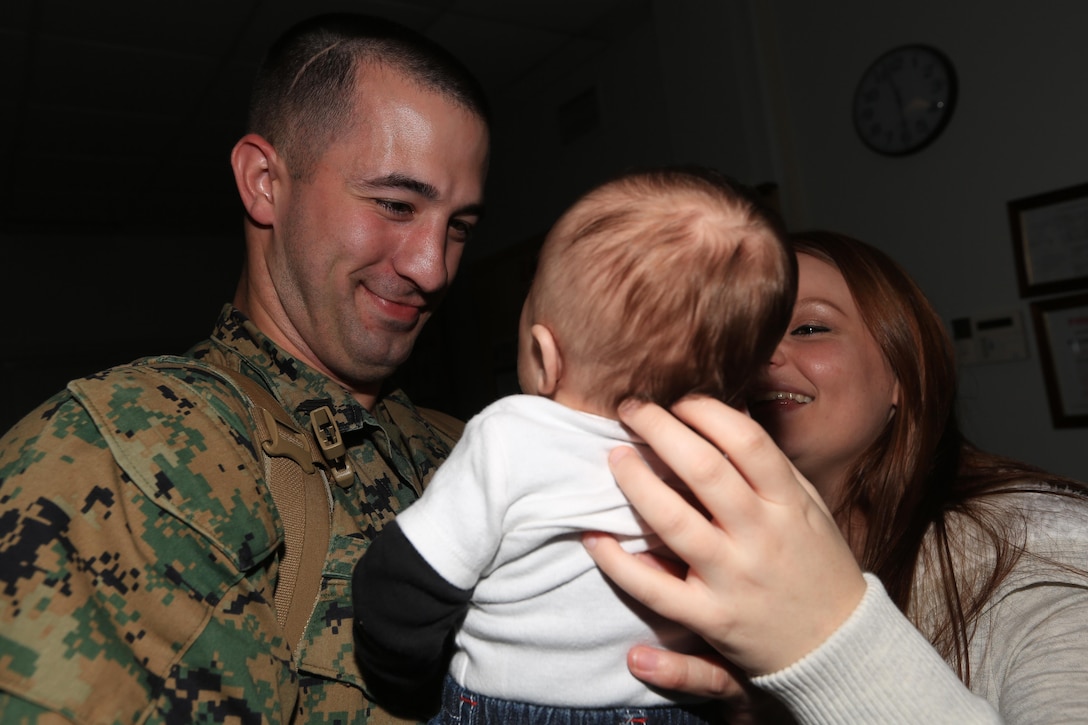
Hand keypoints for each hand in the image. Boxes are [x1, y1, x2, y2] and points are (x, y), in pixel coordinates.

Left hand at [585, 397, 865, 676]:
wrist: (840, 649)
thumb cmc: (817, 565)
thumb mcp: (808, 508)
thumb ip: (769, 466)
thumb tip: (726, 414)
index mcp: (788, 504)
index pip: (746, 441)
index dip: (706, 410)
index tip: (679, 398)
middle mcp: (761, 536)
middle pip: (704, 470)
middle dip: (660, 429)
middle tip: (632, 408)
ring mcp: (734, 578)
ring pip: (674, 522)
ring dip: (636, 483)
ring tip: (616, 457)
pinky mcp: (710, 618)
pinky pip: (653, 588)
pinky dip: (618, 563)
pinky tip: (595, 537)